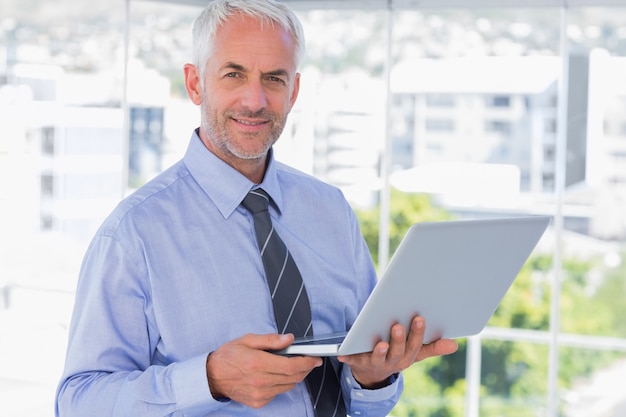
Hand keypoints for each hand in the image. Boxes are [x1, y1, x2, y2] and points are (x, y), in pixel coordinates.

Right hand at [206, 333, 321, 407]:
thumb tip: (289, 339)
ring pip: (288, 386)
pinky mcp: (258, 401)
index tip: (315, 358)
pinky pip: (278, 392)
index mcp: (258, 363)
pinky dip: (283, 384)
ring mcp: (260, 393)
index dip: (307, 362)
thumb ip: (271, 340)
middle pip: (293, 377)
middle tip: (310, 361)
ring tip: (295, 366)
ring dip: (296, 376)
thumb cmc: (229, 356)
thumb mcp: (248, 340)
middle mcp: (260, 381)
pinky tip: (279, 375)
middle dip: (306, 368)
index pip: (291, 366)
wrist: (212, 376)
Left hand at [337, 316, 457, 388]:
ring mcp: (375, 363)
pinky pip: (353, 360)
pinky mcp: (358, 363)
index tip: (419, 318)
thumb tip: (454, 344)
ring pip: (378, 358)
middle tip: (398, 326)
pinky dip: (348, 356)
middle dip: (398, 340)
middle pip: (397, 352)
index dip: (417, 333)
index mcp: (407, 357)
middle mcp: (393, 362)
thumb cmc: (396, 354)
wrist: (372, 372)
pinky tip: (343, 352)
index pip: (414, 346)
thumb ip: (432, 347)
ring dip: (379, 351)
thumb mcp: (414, 352)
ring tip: (380, 343)